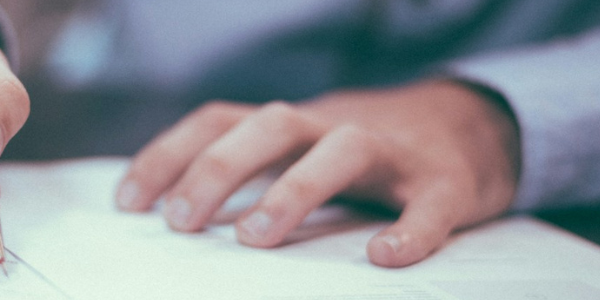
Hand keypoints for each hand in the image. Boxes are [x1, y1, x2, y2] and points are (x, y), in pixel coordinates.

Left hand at [116, 80, 519, 266]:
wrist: (471, 128)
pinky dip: (410, 229)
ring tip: (255, 238)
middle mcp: (334, 126)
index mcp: (292, 124)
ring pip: (343, 149)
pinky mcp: (446, 182)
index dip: (169, 155)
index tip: (128, 203)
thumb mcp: (299, 150)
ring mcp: (393, 152)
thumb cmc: (365, 154)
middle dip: (219, 168)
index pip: (219, 121)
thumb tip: (175, 217)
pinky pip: (430, 203)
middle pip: (271, 125)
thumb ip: (249, 172)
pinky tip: (386, 257)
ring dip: (294, 188)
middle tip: (180, 222)